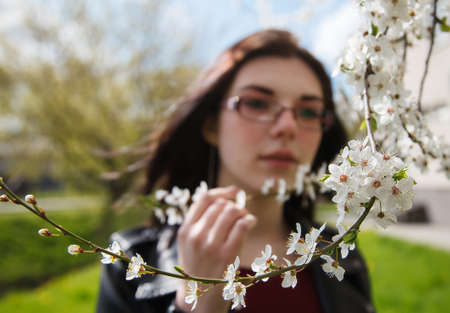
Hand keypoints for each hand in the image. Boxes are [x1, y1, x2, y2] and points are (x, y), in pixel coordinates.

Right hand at [175, 186, 256, 311]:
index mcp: (185, 230)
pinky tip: (250, 224)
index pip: (204, 199)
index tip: (233, 192)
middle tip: (240, 213)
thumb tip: (224, 197)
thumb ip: (199, 222)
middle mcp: (196, 235)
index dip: (221, 191)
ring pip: (231, 212)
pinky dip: (249, 220)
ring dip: (242, 212)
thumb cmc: (198, 266)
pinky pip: (242, 225)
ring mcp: (211, 245)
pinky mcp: (227, 254)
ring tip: (245, 219)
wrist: (199, 296)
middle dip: (234, 205)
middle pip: (221, 205)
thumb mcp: (189, 243)